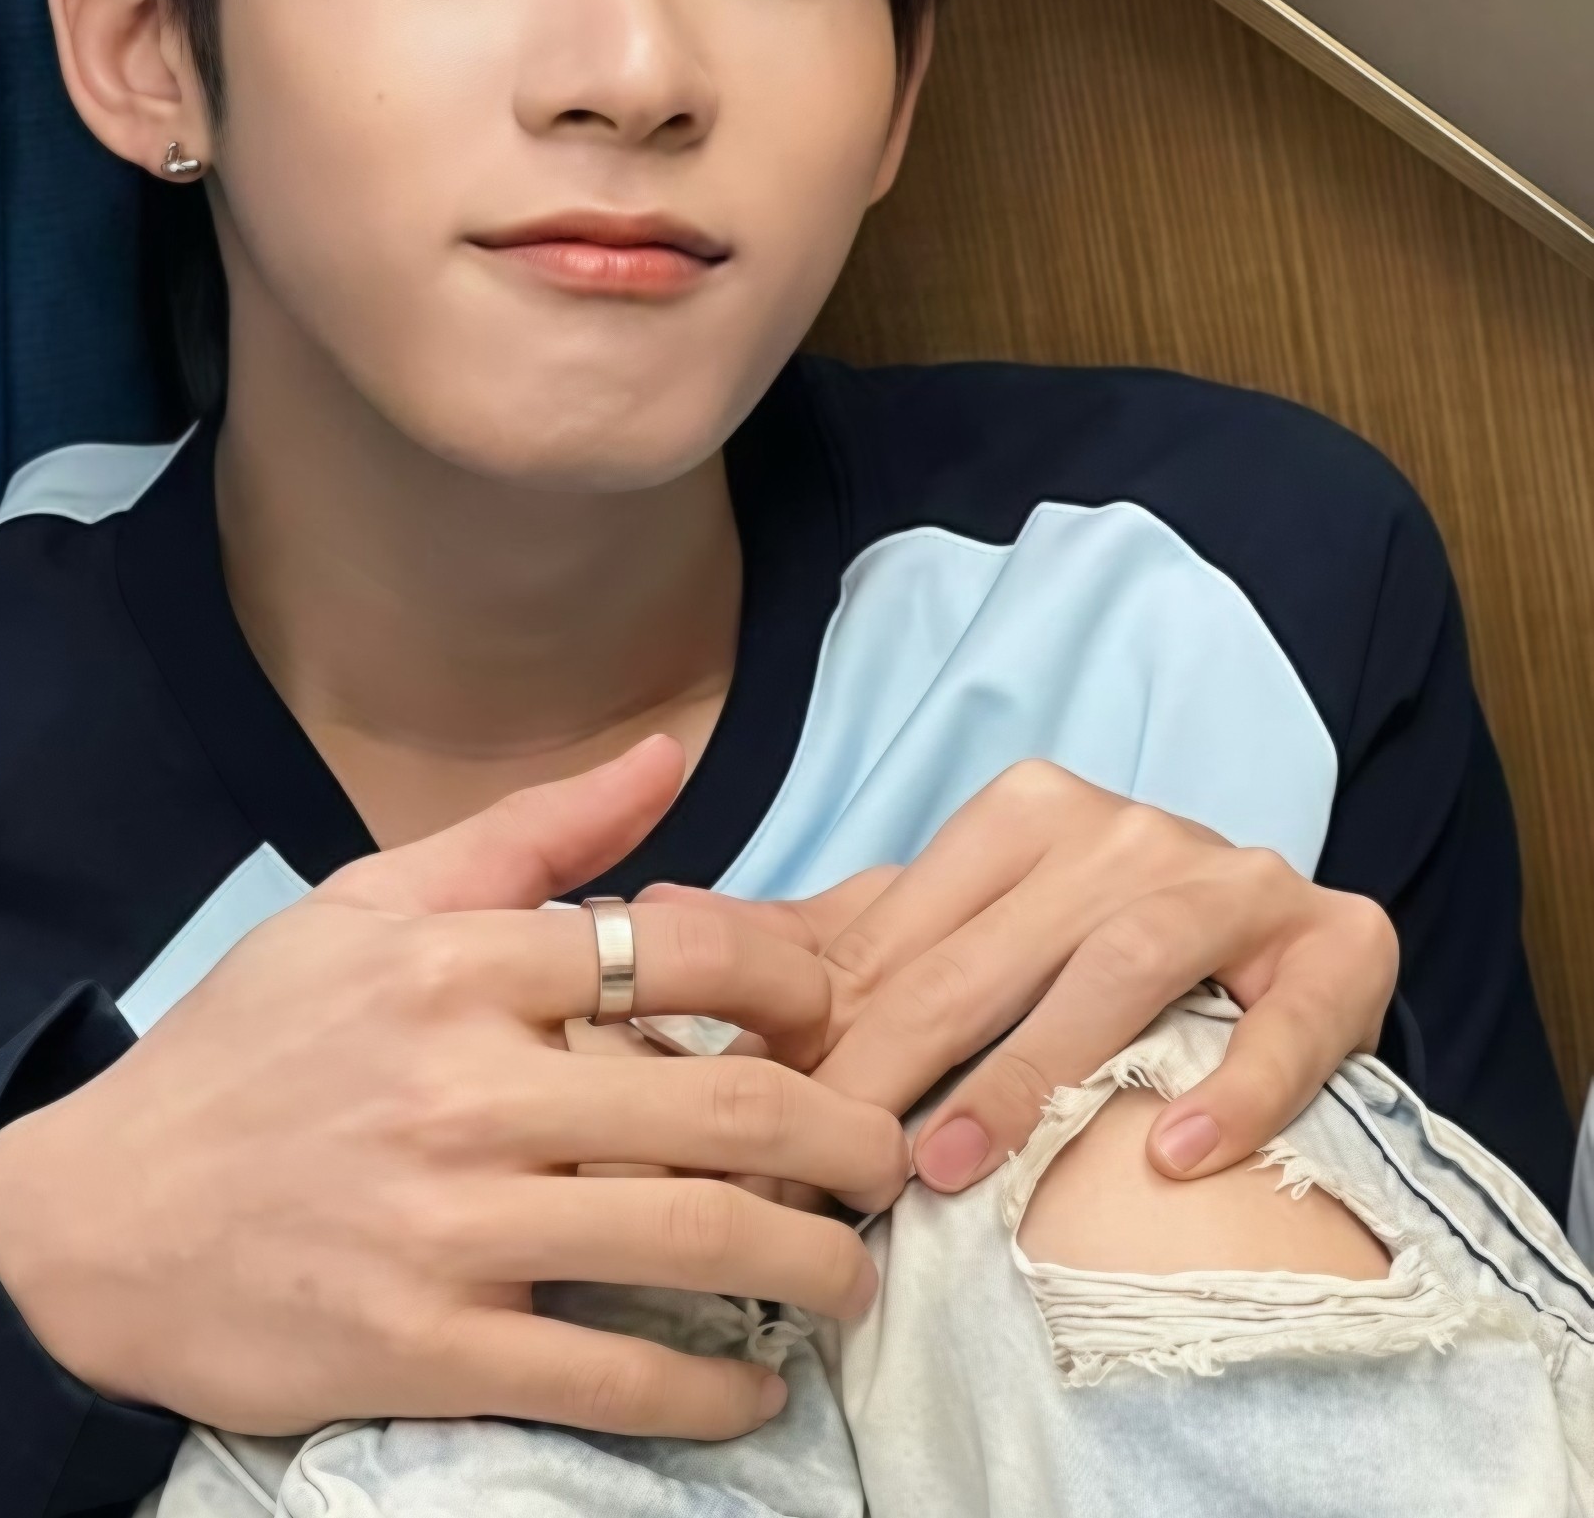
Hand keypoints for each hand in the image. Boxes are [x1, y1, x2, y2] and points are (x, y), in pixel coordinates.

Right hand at [0, 737, 907, 1440]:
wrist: (96, 1217)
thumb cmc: (247, 1047)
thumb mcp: (362, 907)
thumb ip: (524, 836)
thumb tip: (666, 756)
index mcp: (455, 962)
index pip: (683, 946)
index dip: (796, 978)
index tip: (831, 1012)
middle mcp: (463, 1084)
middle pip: (727, 1104)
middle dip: (847, 1140)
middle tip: (886, 1160)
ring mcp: (448, 1224)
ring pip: (696, 1244)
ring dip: (812, 1268)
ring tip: (849, 1274)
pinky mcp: (424, 1349)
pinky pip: (614, 1377)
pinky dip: (713, 1393)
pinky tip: (755, 1387)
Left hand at [646, 759, 1396, 1190]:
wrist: (1265, 944)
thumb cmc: (1071, 949)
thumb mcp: (944, 935)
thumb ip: (817, 940)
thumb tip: (649, 916)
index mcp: (1017, 813)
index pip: (900, 930)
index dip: (822, 1026)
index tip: (747, 1117)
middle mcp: (1119, 829)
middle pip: (985, 957)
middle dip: (894, 1065)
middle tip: (826, 1166)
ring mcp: (1228, 877)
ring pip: (1114, 970)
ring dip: (1034, 1075)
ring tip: (954, 1169)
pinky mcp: (1334, 940)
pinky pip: (1286, 1010)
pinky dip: (1236, 1080)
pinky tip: (1176, 1153)